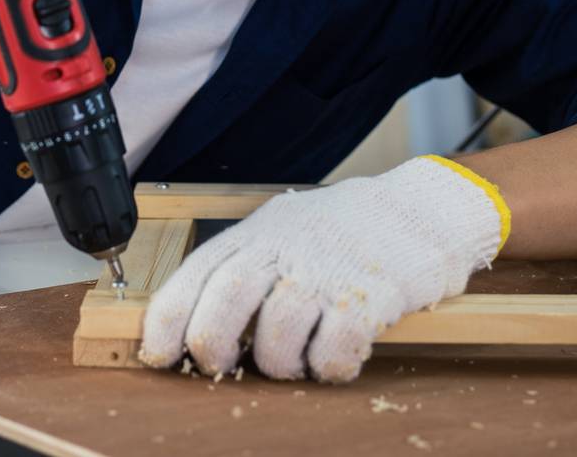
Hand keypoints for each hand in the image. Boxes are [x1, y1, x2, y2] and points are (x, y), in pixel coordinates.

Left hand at [138, 156, 508, 381]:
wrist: (422, 208)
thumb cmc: (345, 231)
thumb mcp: (284, 232)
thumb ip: (246, 267)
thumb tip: (194, 321)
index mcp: (258, 232)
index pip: (197, 272)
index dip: (168, 318)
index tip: (155, 353)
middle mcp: (287, 248)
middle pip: (227, 299)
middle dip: (212, 345)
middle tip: (219, 366)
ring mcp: (328, 270)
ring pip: (277, 333)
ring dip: (277, 364)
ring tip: (293, 362)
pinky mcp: (369, 296)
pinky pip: (334, 350)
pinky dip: (328, 367)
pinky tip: (335, 359)